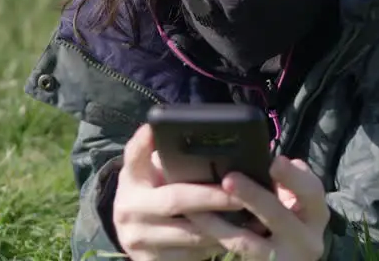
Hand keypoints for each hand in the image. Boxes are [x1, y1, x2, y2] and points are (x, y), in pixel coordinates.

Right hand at [112, 124, 245, 260]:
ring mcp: (137, 239)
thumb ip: (167, 155)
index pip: (134, 155)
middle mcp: (128, 209)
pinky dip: (217, 245)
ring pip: (189, 233)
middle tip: (242, 193)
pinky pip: (192, 254)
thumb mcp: (153, 172)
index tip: (155, 129)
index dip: (143, 143)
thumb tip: (193, 134)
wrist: (136, 234)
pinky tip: (237, 235)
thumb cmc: (155, 192)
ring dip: (223, 225)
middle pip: (175, 199)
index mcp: (130, 179)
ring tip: (251, 214)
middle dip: (213, 197)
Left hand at [187, 155, 330, 260]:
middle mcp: (306, 240)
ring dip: (220, 223)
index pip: (312, 192)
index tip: (275, 161)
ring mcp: (284, 258)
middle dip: (252, 195)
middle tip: (229, 179)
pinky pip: (235, 252)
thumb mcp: (295, 204)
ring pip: (247, 240)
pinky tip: (199, 223)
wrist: (288, 259)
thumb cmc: (289, 224)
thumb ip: (287, 183)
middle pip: (278, 215)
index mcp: (316, 215)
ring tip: (197, 208)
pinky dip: (216, 236)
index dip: (293, 176)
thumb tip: (269, 157)